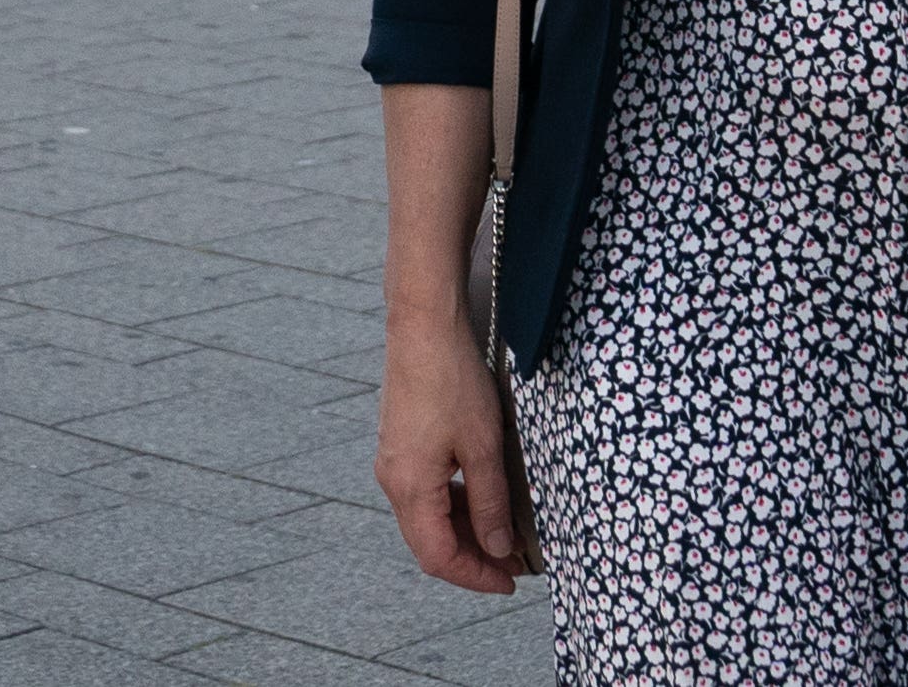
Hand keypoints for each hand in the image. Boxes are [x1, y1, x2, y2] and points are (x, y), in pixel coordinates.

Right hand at [377, 306, 521, 593]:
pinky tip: (481, 499)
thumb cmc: (452, 380)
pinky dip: (454, 506)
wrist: (423, 326)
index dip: (476, 578)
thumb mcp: (484, 446)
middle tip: (515, 563)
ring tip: (504, 534)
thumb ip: (491, 504)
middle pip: (429, 543)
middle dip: (473, 559)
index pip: (439, 558)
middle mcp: (393, 480)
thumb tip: (499, 549)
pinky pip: (425, 492)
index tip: (511, 582)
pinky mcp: (400, 444)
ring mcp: (393, 461)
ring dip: (464, 533)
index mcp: (410, 487)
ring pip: (427, 518)